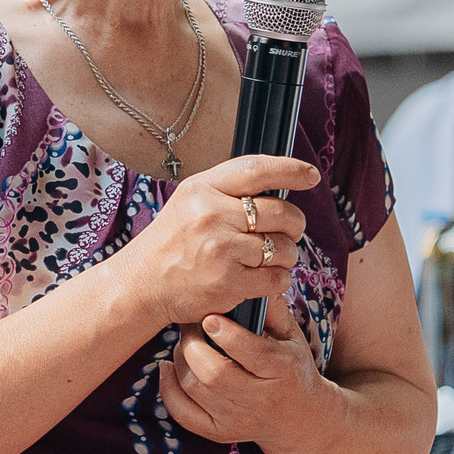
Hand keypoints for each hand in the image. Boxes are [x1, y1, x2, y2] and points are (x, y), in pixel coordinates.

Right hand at [122, 155, 317, 330]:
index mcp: (202, 188)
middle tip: (287, 231)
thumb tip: (280, 184)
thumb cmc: (171, 243)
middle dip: (294, 224)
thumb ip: (228, 191)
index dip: (291, 169)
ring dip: (284, 256)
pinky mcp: (228, 283)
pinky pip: (276, 278)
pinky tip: (261, 278)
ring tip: (265, 258)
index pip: (257, 170)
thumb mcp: (190, 201)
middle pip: (282, 212)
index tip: (311, 175)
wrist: (141, 284)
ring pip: (283, 248)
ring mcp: (220, 250)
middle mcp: (212, 215)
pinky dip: (277, 280)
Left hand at [161, 293, 332, 451]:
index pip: (254, 354)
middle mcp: (259, 399)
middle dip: (194, 346)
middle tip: (190, 325)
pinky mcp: (220, 432)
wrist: (298, 419)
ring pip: (195, 389)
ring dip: (180, 361)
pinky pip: (184, 414)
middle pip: (215, 375)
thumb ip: (274, 310)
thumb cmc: (291, 369)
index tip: (210, 317)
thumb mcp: (293, 338)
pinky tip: (168, 367)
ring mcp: (237, 419)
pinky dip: (168, 389)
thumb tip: (254, 281)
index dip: (228, 335)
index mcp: (283, 371)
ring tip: (185, 343)